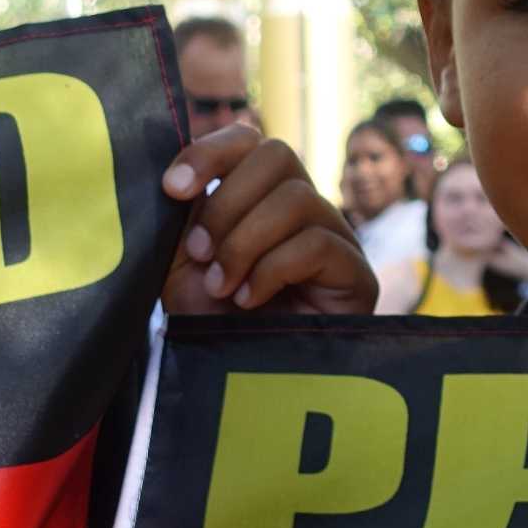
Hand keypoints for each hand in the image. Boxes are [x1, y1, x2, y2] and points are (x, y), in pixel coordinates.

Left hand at [161, 124, 378, 314]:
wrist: (246, 386)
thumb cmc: (214, 322)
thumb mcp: (183, 264)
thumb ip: (186, 216)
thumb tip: (183, 175)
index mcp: (260, 195)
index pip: (248, 140)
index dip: (209, 152)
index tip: (172, 189)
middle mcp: (302, 206)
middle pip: (277, 154)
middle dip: (227, 203)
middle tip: (200, 253)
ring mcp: (334, 236)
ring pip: (297, 198)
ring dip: (245, 243)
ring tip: (222, 286)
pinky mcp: (356, 274)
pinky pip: (318, 244)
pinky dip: (273, 269)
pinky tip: (252, 300)